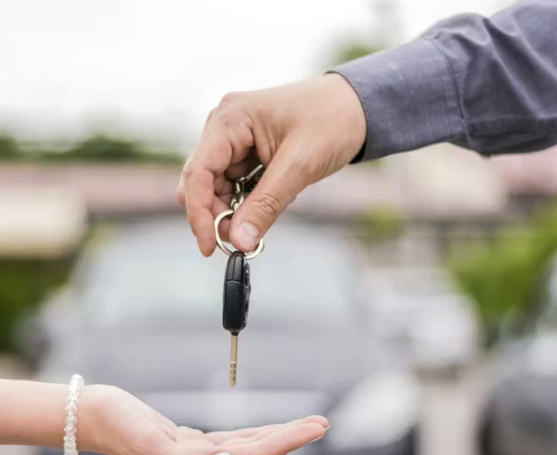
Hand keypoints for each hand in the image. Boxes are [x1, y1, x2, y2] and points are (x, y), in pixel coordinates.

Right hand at [78, 384, 327, 454]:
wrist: (93, 417)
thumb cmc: (118, 424)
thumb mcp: (148, 439)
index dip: (286, 442)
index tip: (314, 428)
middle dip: (291, 439)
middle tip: (322, 423)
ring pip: (248, 449)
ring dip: (277, 437)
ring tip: (305, 425)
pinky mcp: (190, 445)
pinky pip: (232, 442)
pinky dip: (254, 434)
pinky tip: (266, 430)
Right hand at [177, 74, 366, 255]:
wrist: (358, 106)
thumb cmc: (332, 120)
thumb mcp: (299, 166)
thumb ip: (266, 205)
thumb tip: (239, 241)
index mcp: (231, 118)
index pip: (198, 172)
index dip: (199, 213)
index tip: (210, 246)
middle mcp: (224, 126)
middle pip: (201, 182)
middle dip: (214, 215)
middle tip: (238, 242)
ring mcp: (234, 138)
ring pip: (216, 187)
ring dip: (230, 212)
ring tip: (255, 228)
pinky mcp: (246, 151)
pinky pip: (234, 184)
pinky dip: (245, 203)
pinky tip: (266, 207)